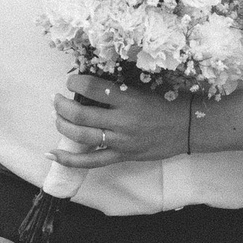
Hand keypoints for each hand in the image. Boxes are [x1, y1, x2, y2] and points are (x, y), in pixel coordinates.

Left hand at [53, 69, 191, 168]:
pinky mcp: (122, 156)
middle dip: (61, 105)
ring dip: (62, 124)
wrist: (189, 127)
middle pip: (80, 114)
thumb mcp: (144, 88)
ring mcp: (121, 141)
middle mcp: (122, 120)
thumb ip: (119, 87)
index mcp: (129, 99)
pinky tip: (52, 153)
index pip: (92, 87)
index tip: (71, 81)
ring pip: (81, 135)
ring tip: (56, 116)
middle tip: (56, 99)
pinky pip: (91, 161)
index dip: (75, 82)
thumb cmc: (167, 103)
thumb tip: (90, 83)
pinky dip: (69, 159)